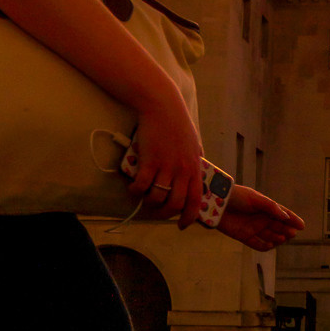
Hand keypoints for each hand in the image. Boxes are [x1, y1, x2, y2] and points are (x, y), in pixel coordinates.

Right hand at [124, 93, 204, 227]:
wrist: (162, 105)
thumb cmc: (178, 122)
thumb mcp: (194, 143)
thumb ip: (196, 160)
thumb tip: (197, 173)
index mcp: (195, 168)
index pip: (196, 201)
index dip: (188, 217)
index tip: (181, 225)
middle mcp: (182, 170)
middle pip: (174, 204)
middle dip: (163, 214)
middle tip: (155, 211)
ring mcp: (166, 166)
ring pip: (157, 198)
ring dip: (148, 202)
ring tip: (142, 197)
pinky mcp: (150, 160)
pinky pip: (141, 186)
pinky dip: (135, 191)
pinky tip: (132, 188)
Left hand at [216, 186, 304, 250]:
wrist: (216, 202)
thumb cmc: (236, 196)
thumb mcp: (255, 199)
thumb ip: (271, 208)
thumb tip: (286, 216)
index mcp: (265, 207)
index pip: (282, 214)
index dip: (293, 220)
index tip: (302, 226)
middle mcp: (260, 218)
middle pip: (278, 226)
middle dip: (286, 230)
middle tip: (291, 233)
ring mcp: (253, 228)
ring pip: (270, 236)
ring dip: (278, 238)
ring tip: (282, 238)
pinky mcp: (244, 236)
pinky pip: (257, 244)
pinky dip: (265, 246)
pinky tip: (271, 245)